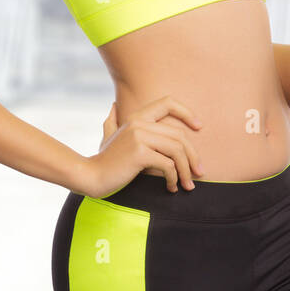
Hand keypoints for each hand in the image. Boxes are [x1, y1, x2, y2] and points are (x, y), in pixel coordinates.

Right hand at [80, 95, 204, 198]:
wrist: (90, 176)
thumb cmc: (104, 160)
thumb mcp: (109, 137)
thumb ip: (112, 121)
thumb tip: (113, 106)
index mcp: (137, 117)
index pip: (168, 103)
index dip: (187, 112)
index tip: (199, 127)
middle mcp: (139, 122)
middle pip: (179, 135)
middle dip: (193, 156)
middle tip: (199, 173)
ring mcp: (139, 136)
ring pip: (177, 150)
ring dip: (186, 170)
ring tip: (188, 185)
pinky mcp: (139, 153)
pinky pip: (167, 165)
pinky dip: (173, 178)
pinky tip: (171, 187)